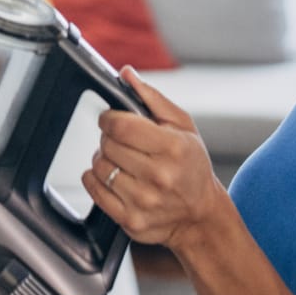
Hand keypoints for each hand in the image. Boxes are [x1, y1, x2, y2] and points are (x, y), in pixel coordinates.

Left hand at [83, 67, 225, 251]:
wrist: (201, 216)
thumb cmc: (192, 167)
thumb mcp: (183, 127)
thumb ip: (152, 98)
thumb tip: (126, 74)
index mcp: (173, 148)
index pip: (121, 125)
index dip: (109, 118)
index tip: (111, 119)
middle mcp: (159, 176)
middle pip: (108, 144)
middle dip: (109, 138)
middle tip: (123, 143)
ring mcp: (143, 200)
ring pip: (99, 166)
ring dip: (104, 159)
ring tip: (122, 161)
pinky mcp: (130, 220)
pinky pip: (94, 189)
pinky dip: (95, 179)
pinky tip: (113, 177)